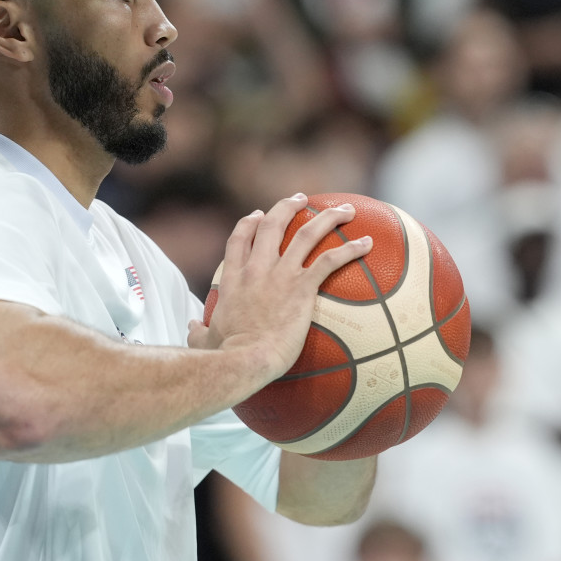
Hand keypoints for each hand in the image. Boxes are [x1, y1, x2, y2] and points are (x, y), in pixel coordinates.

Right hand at [188, 194, 371, 381]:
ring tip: (344, 210)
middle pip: (273, 224)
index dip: (250, 223)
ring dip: (327, 217)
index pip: (239, 239)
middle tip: (302, 200)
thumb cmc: (224, 356)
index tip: (258, 215)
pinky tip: (368, 243)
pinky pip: (331, 259)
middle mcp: (256, 268)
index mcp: (234, 278)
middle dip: (288, 207)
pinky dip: (351, 248)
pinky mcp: (302, 287)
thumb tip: (192, 327)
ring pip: (307, 233)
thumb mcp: (204, 340)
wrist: (244, 360)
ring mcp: (280, 274)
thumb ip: (198, 330)